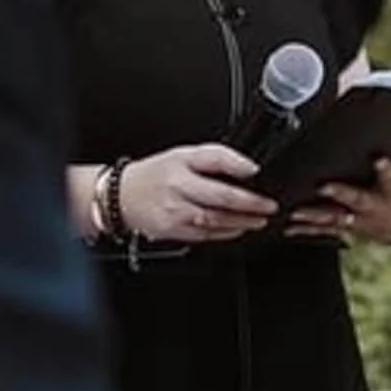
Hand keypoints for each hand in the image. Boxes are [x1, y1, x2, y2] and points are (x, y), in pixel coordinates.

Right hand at [118, 145, 276, 243]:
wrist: (121, 196)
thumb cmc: (156, 174)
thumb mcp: (182, 155)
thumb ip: (213, 159)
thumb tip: (247, 169)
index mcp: (181, 162)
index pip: (213, 158)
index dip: (237, 164)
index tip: (256, 170)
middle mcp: (178, 186)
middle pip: (219, 196)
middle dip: (249, 203)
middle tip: (268, 206)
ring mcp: (174, 211)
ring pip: (214, 219)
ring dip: (241, 222)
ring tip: (259, 220)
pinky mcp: (172, 230)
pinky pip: (204, 234)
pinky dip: (225, 233)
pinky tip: (238, 229)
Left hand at [288, 147, 390, 244]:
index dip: (386, 169)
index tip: (379, 157)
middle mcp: (371, 207)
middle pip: (355, 199)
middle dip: (340, 193)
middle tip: (324, 185)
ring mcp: (354, 219)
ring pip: (332, 217)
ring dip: (313, 215)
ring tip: (294, 212)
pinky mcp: (341, 225)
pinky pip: (320, 228)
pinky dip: (303, 228)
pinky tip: (285, 226)